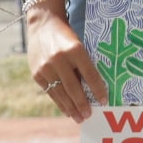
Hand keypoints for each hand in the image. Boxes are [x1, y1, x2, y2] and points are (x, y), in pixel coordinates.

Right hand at [27, 5, 107, 123]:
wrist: (43, 25)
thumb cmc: (67, 35)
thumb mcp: (79, 44)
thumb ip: (84, 62)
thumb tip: (94, 86)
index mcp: (75, 49)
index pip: (90, 74)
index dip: (97, 89)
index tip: (105, 100)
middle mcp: (59, 59)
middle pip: (73, 87)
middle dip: (82, 104)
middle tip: (89, 116)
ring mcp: (46, 68)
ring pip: (60, 92)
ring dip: (70, 107)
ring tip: (79, 117)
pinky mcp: (37, 74)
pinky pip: (50, 92)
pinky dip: (59, 102)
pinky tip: (66, 109)